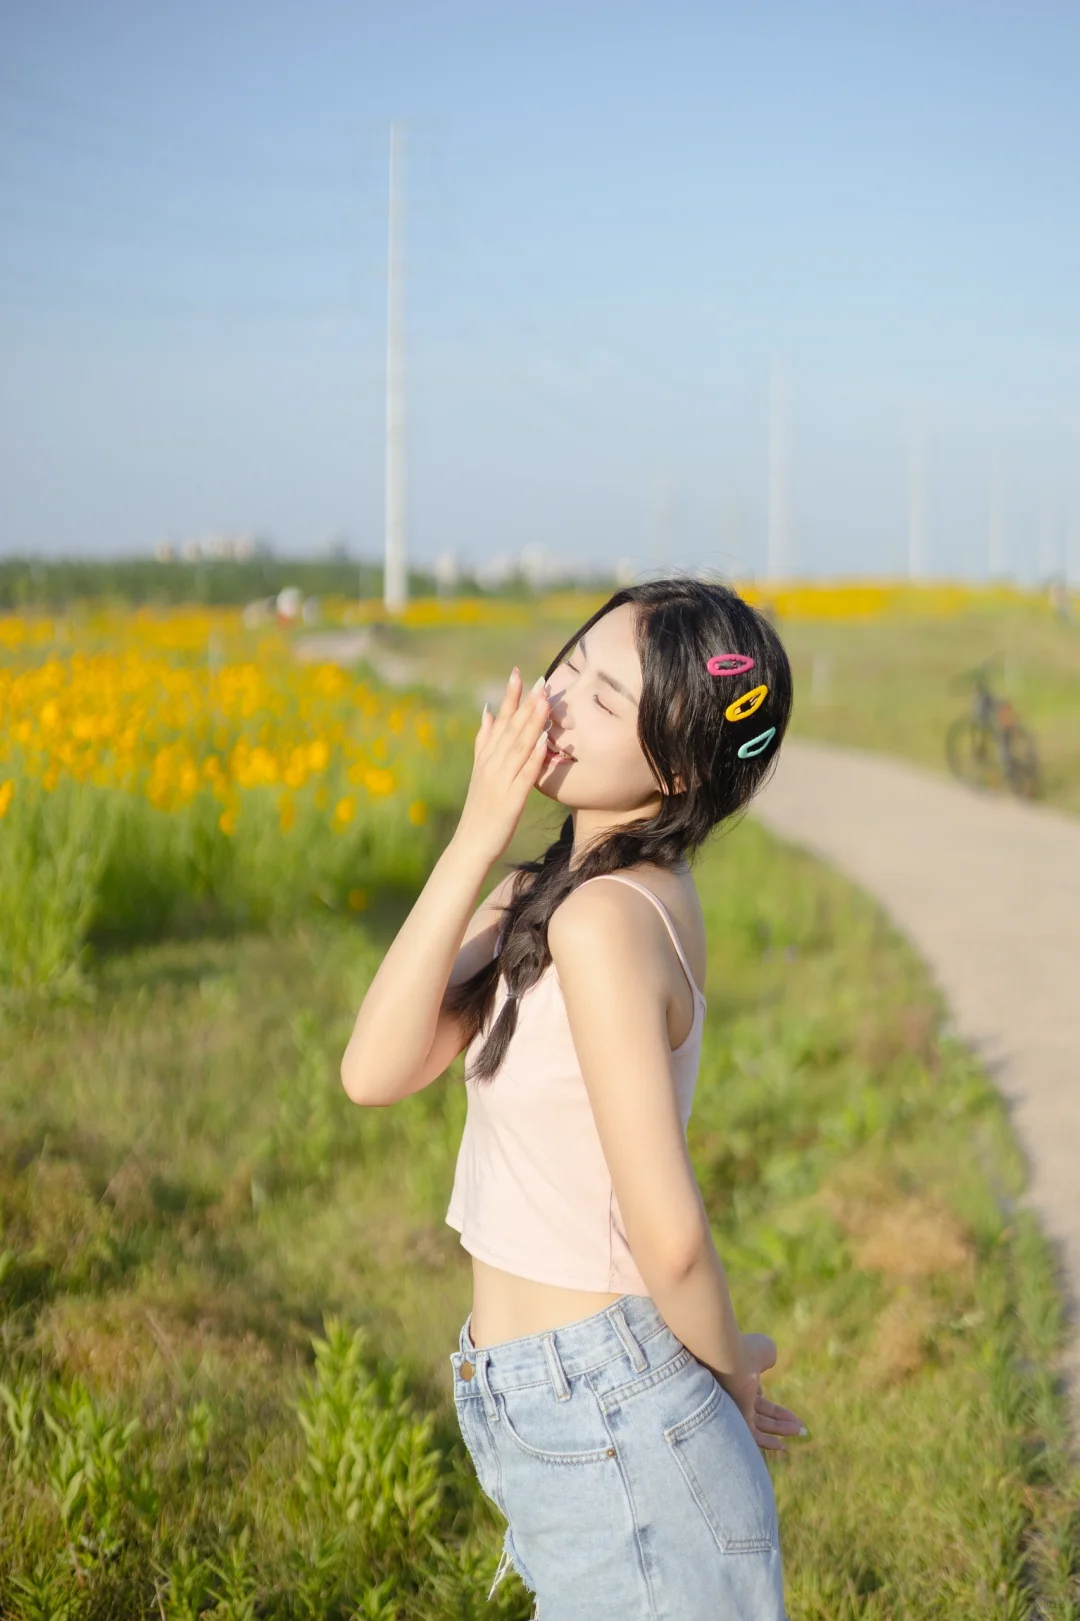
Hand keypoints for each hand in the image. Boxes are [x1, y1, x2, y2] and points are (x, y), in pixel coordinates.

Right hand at [454, 668, 550, 866]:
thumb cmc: (479, 809)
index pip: (498, 721)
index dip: (509, 698)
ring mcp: (500, 781)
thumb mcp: (479, 770)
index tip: (517, 673)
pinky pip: (524, 774)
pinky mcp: (510, 799)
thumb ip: (483, 741)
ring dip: (531, 723)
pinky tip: (544, 740)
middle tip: (539, 680)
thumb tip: (486, 710)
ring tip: (544, 701)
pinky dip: (533, 755)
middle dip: (524, 703)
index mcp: (485, 757)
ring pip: (518, 746)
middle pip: (509, 729)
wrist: (470, 844)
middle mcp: (491, 765)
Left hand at [723, 1333, 806, 1453]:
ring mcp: (737, 1408)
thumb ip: (767, 1356)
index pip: (757, 1396)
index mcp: (742, 1378)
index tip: (790, 1413)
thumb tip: (769, 1360)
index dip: (773, 1404)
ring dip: (781, 1429)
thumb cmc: (746, 1349)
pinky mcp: (738, 1419)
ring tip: (800, 1431)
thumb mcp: (763, 1350)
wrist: (727, 1356)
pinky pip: (753, 1436)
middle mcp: (737, 1395)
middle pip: (761, 1413)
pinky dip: (768, 1442)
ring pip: (760, 1424)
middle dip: (781, 1421)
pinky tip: (783, 1445)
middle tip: (800, 1427)